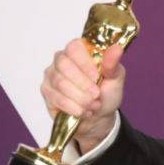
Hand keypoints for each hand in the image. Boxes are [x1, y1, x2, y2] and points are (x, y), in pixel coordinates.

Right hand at [40, 39, 125, 153]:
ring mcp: (52, 75)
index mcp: (81, 51)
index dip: (85, 63)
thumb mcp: (116, 78)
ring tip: (94, 105)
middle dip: (83, 84)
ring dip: (81, 98)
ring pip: (60, 83)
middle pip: (64, 65)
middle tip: (96, 95)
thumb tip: (116, 48)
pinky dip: (74, 107)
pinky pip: (57, 98)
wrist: (99, 116)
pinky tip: (84, 111)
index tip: (97, 77)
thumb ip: (113, 64)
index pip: (74, 47)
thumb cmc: (107, 93)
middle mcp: (62, 59)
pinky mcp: (47, 91)